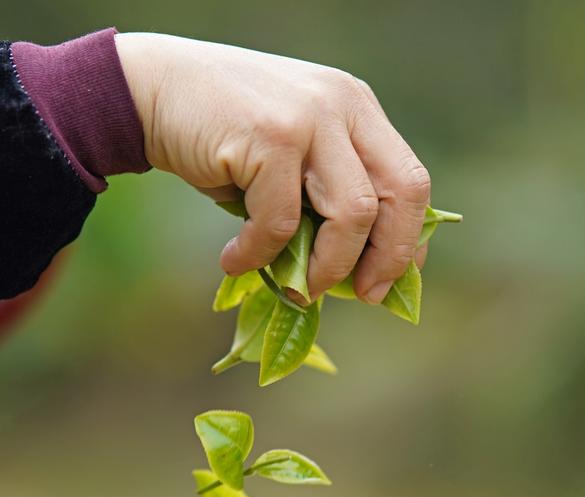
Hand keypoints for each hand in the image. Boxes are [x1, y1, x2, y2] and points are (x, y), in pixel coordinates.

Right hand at [115, 33, 430, 302]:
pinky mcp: (270, 137)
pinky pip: (281, 223)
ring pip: (352, 214)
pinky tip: (233, 261)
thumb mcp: (291, 160)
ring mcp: (310, 117)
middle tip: (363, 296)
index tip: (388, 280)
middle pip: (400, 195)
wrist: (153, 91)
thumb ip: (325, 197)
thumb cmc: (225, 140)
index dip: (408, 239)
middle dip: (387, 258)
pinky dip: (258, 255)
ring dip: (326, 268)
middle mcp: (343, 106)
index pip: (410, 181)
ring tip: (296, 291)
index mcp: (357, 109)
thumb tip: (358, 270)